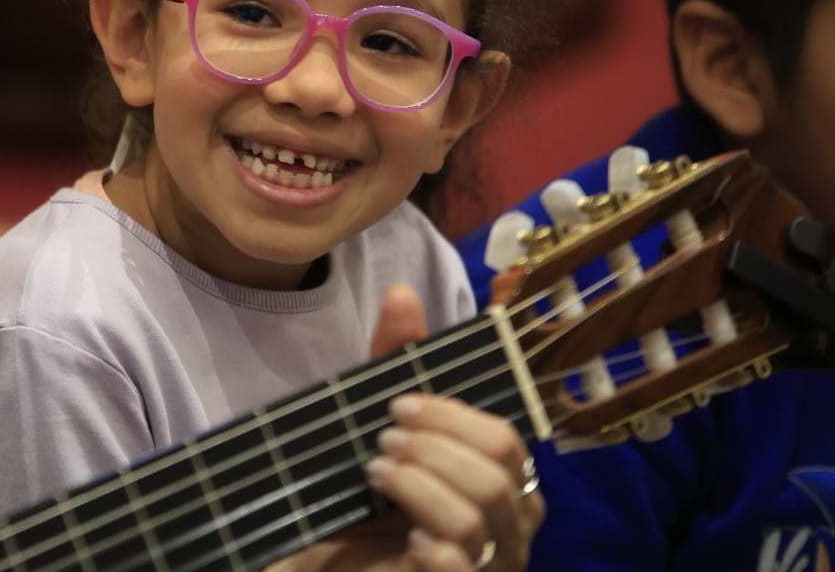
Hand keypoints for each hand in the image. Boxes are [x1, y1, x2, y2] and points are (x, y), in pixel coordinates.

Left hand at [358, 285, 545, 569]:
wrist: (324, 569)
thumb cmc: (364, 501)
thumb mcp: (381, 424)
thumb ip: (396, 363)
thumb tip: (403, 292)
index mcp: (504, 484)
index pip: (505, 438)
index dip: (452, 414)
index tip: (399, 403)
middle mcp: (509, 529)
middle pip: (501, 469)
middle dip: (436, 443)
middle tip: (385, 439)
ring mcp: (489, 566)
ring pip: (478, 513)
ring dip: (418, 482)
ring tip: (376, 474)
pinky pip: (457, 561)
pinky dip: (428, 538)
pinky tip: (401, 534)